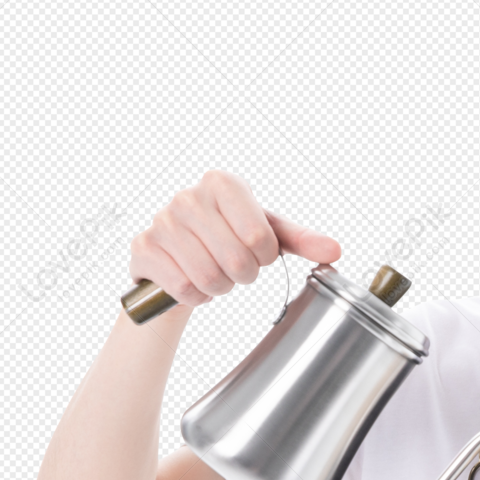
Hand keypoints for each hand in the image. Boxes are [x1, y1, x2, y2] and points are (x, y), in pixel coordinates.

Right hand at [129, 169, 340, 307]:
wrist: (179, 258)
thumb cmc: (230, 239)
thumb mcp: (269, 234)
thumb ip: (303, 240)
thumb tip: (336, 250)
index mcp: (223, 182)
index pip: (260, 236)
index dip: (264, 257)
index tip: (255, 251)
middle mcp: (188, 196)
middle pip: (237, 261)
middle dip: (243, 276)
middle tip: (235, 268)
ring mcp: (161, 221)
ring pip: (209, 278)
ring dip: (220, 288)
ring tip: (214, 273)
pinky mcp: (143, 248)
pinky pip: (184, 289)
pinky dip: (195, 297)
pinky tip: (191, 281)